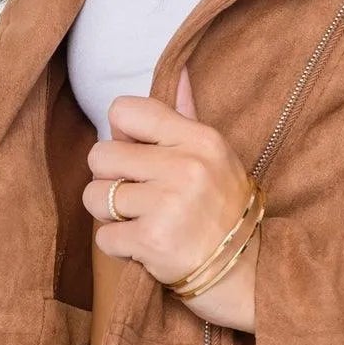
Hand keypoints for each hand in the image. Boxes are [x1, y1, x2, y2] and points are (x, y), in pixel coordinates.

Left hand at [83, 63, 258, 332]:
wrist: (248, 274)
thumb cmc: (225, 211)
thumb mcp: (216, 156)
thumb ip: (186, 115)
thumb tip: (177, 71)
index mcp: (198, 139)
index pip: (123, 110)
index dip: (121, 136)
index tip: (139, 158)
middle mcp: (185, 166)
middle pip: (100, 156)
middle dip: (111, 181)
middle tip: (140, 198)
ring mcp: (168, 205)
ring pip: (95, 197)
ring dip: (111, 217)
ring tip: (143, 222)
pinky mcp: (153, 242)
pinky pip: (104, 238)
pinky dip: (120, 248)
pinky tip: (146, 248)